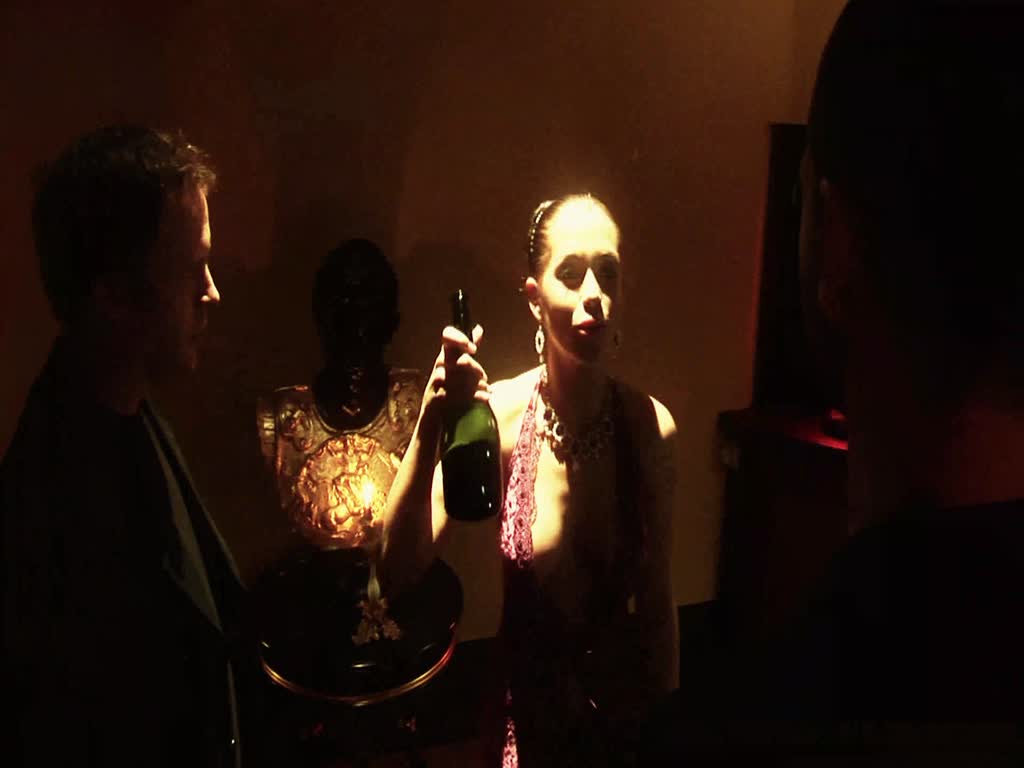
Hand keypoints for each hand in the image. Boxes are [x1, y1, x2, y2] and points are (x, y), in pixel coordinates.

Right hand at [418, 324, 489, 438]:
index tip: (473, 349)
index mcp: (445, 358)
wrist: (434, 423)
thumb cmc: (448, 392)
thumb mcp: (458, 369)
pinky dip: (473, 396)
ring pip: (454, 376)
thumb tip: (479, 328)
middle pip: (454, 358)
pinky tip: (485, 398)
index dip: (458, 338)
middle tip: (483, 377)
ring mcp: (434, 385)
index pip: (446, 336)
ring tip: (485, 389)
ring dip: (474, 383)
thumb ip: (468, 349)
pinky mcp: (436, 400)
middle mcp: (438, 368)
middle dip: (473, 368)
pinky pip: (454, 394)